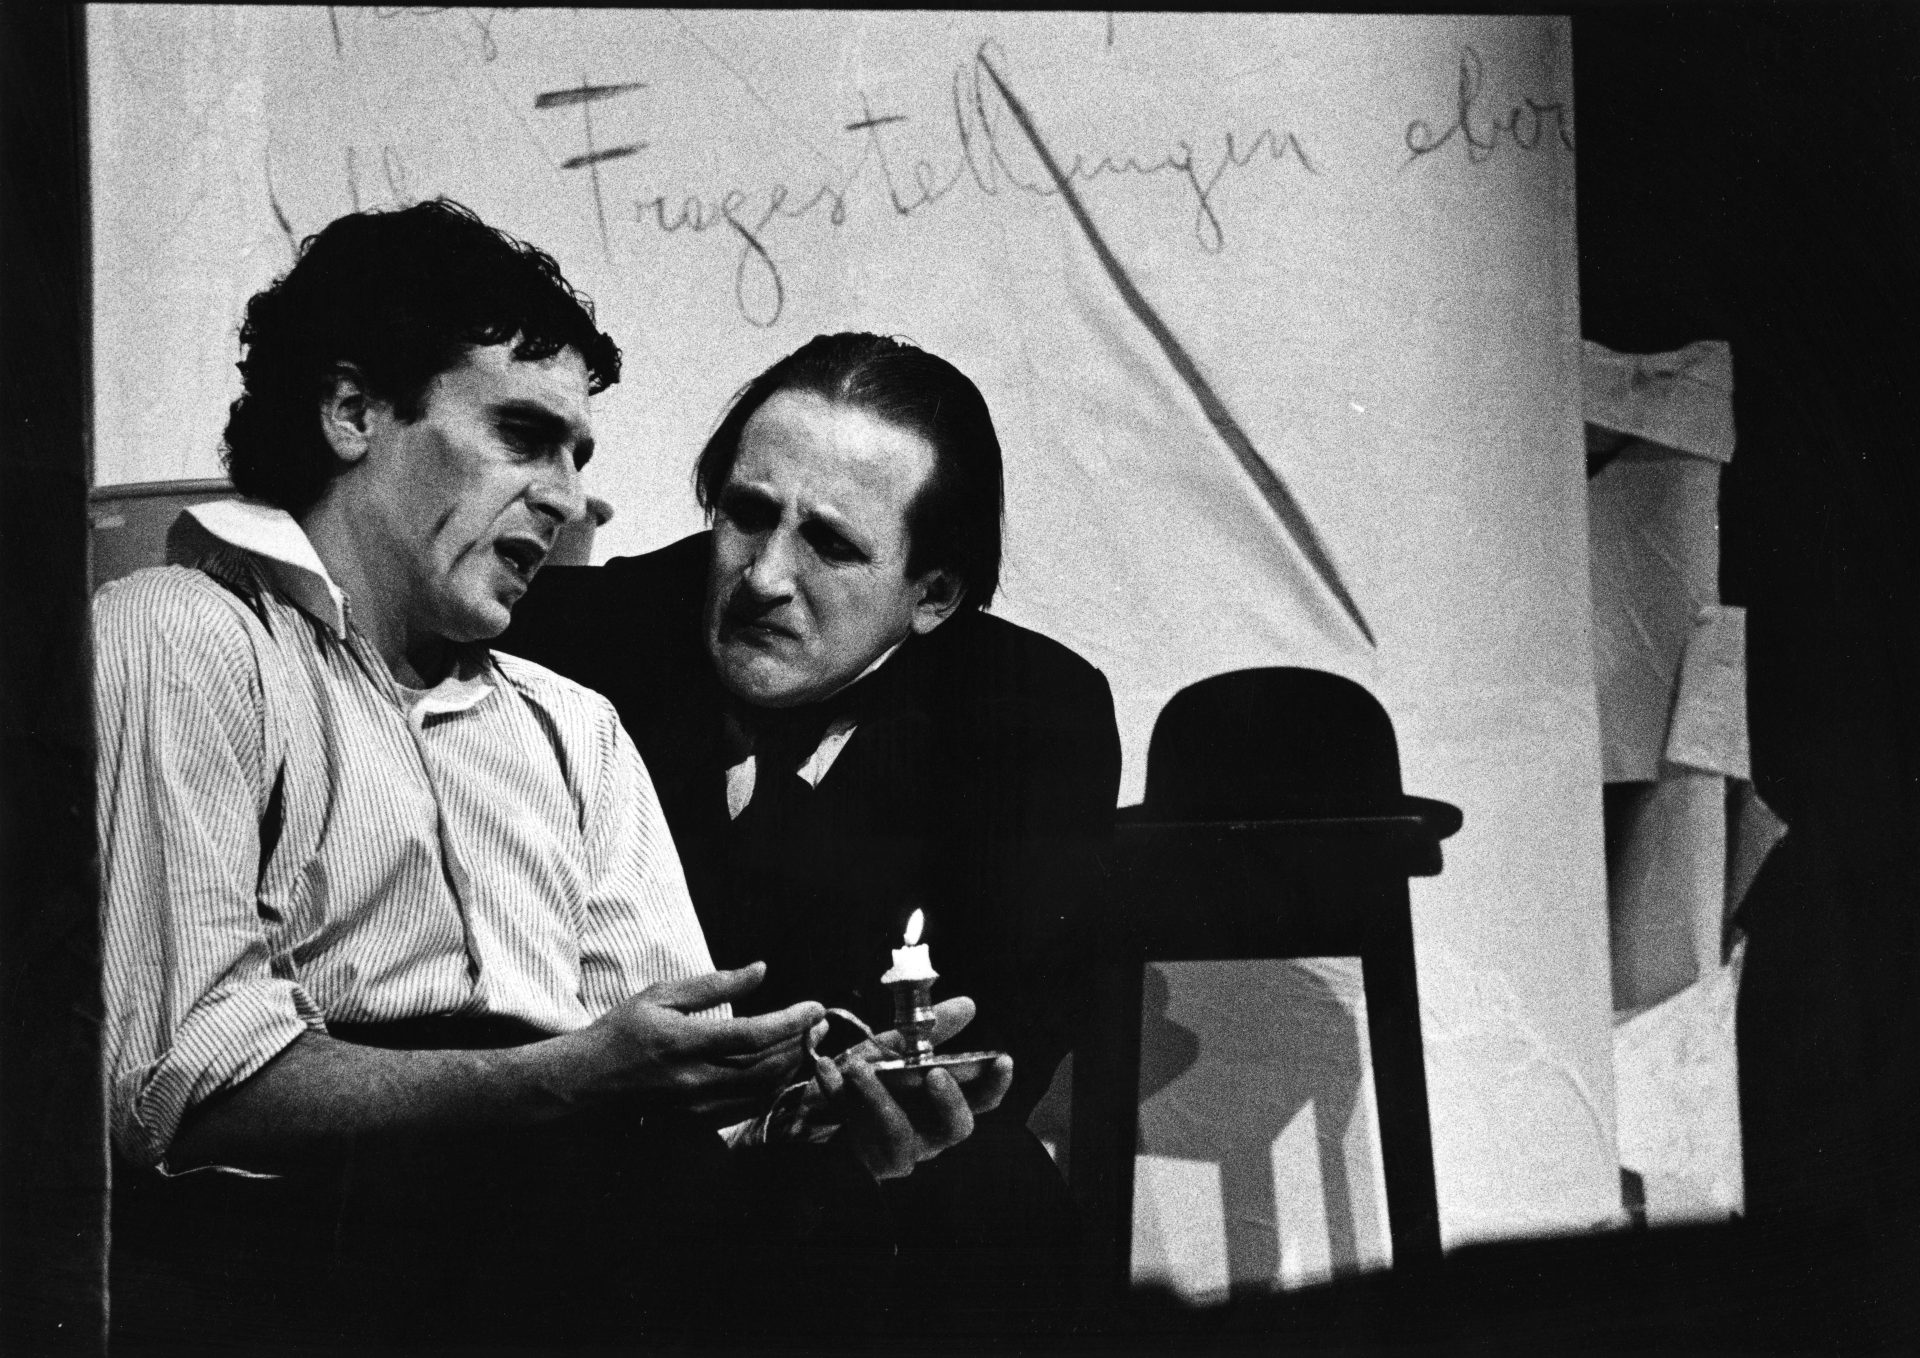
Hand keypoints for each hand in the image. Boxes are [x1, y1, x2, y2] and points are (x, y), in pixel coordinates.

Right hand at [570, 963, 824, 1124]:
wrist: (586, 1083)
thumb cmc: (621, 1031)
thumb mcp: (660, 995)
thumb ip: (714, 985)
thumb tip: (761, 969)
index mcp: (684, 1042)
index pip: (752, 1033)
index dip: (791, 1021)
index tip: (816, 1007)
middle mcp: (694, 1079)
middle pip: (766, 1067)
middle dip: (800, 1044)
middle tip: (819, 1025)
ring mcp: (696, 1106)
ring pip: (762, 1091)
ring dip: (791, 1066)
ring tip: (807, 1042)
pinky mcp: (696, 1122)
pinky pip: (748, 1107)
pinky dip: (772, 1086)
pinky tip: (781, 1067)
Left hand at [800, 996, 1013, 1179]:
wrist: (826, 1111)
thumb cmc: (876, 1079)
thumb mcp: (901, 1051)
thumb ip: (934, 1030)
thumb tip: (968, 1004)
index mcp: (944, 1106)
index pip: (983, 1101)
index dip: (997, 1084)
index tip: (1003, 1059)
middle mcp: (931, 1133)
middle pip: (957, 1128)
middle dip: (950, 1100)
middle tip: (934, 1073)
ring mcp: (900, 1151)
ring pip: (899, 1133)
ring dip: (880, 1096)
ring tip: (859, 1066)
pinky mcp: (866, 1159)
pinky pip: (855, 1129)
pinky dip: (838, 1095)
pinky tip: (827, 1068)